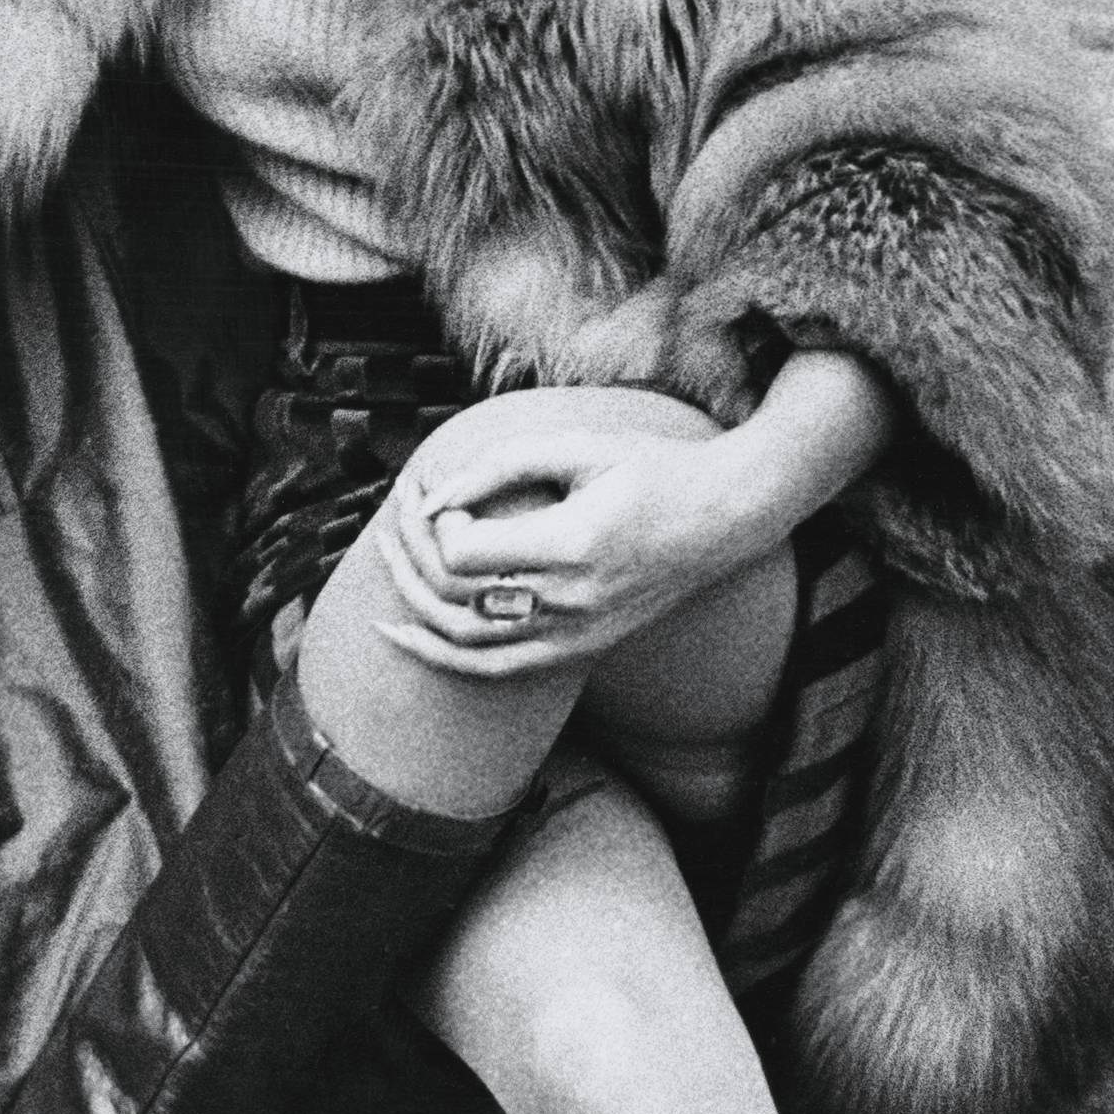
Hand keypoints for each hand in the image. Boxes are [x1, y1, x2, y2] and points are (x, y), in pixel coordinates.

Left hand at [380, 393, 793, 680]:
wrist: (726, 517)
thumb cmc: (653, 467)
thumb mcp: (581, 446)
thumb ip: (501, 465)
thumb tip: (432, 499)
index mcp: (574, 546)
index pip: (466, 553)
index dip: (436, 521)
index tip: (443, 489)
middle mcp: (573, 602)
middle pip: (456, 595)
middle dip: (411, 551)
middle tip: (399, 510)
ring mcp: (577, 634)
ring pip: (466, 641)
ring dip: (413, 602)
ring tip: (388, 558)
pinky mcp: (580, 649)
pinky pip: (497, 668)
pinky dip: (442, 656)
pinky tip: (402, 633)